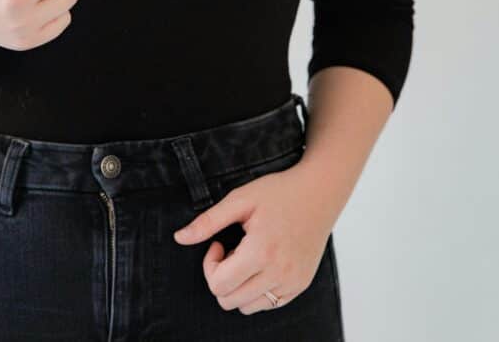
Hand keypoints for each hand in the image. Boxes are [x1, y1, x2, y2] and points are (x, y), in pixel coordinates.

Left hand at [172, 164, 334, 314]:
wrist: (319, 192)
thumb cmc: (279, 192)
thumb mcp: (239, 200)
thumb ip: (207, 222)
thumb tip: (179, 238)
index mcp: (261, 252)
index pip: (219, 285)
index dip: (210, 265)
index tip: (218, 244)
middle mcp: (279, 272)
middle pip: (229, 300)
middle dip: (221, 277)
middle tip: (231, 251)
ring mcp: (293, 282)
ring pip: (247, 307)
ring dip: (238, 287)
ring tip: (247, 258)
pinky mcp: (301, 285)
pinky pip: (269, 304)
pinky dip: (257, 291)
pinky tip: (261, 265)